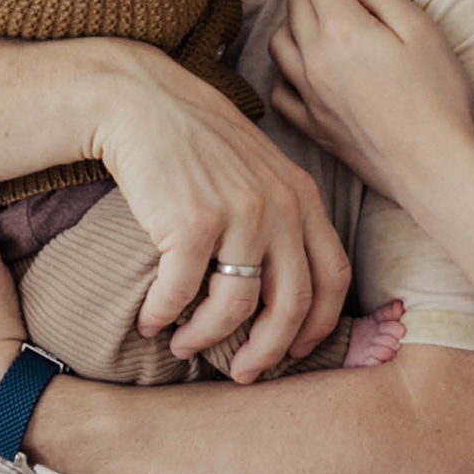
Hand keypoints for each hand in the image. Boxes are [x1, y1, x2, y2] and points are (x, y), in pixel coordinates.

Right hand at [95, 45, 351, 381]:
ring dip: (206, 338)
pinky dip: (163, 316)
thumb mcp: (260, 169)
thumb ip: (283, 215)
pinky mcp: (191, 223)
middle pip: (291, 305)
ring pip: (234, 309)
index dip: (317, 325)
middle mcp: (280, 207)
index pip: (333, 277)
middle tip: (242, 372)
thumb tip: (287, 284)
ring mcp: (238, 215)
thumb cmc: (197, 140)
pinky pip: (180, 294)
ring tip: (184, 346)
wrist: (141, 101)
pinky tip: (150, 321)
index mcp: (303, 196)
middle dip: (267, 351)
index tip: (295, 351)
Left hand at [269, 0, 473, 201]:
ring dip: (296, 26)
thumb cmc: (436, 96)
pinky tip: (307, 71)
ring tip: (324, 28)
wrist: (431, 163)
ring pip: (279, 43)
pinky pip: (279, 90)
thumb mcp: (422, 31)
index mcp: (341, 28)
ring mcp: (307, 94)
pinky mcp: (311, 124)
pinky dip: (286, 72)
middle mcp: (313, 57)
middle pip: (295, 5)